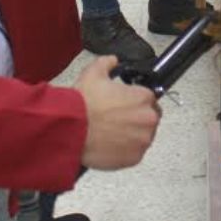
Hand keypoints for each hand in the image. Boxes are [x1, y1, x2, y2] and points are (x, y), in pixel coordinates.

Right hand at [76, 56, 160, 170]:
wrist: (71, 130)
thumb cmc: (83, 103)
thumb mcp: (94, 72)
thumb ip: (107, 62)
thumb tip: (112, 61)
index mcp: (143, 97)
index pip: (149, 98)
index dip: (135, 100)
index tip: (125, 104)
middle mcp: (148, 119)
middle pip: (149, 118)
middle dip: (136, 118)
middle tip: (117, 119)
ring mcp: (143, 141)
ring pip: (143, 136)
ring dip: (132, 134)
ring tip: (112, 133)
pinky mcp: (134, 159)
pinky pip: (134, 153)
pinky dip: (125, 150)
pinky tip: (110, 144)